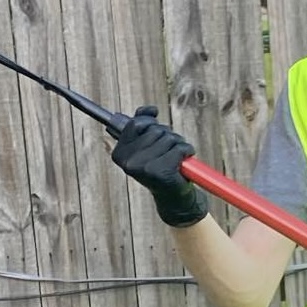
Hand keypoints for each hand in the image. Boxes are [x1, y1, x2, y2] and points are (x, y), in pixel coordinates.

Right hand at [110, 106, 208, 226]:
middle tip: (167, 152)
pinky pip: (180, 148)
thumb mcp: (149, 144)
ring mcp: (144, 167)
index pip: (136, 123)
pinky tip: (183, 163)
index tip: (155, 134)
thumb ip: (144, 124)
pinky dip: (187, 151)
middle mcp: (128, 162)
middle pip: (155, 129)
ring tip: (175, 159)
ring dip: (178, 144)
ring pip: (169, 138)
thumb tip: (151, 110)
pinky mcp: (161, 172)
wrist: (172, 196)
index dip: (150, 124)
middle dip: (167, 136)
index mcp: (120, 154)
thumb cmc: (161, 166)